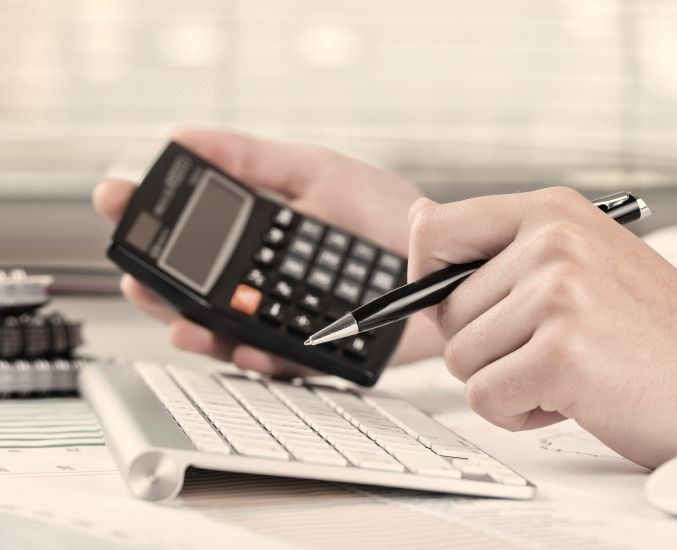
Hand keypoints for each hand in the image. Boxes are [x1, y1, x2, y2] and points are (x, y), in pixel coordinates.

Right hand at [93, 128, 442, 376]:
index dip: (147, 219)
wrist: (442, 258)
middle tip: (136, 278)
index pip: (187, 233)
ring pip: (223, 334)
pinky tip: (249, 347)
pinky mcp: (315, 351)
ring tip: (181, 322)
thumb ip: (254, 158)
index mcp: (256, 237)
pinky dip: (260, 357)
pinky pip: (279, 362)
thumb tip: (182, 136)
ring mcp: (284, 318)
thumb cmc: (383, 212)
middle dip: (155, 287)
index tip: (115, 200)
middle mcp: (261, 280)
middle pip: (191, 291)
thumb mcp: (317, 172)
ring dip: (195, 332)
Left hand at [407, 187, 676, 467]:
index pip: (434, 230)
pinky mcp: (562, 353)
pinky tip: (570, 396)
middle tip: (547, 346)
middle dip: (484, 344)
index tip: (458, 306)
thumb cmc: (641, 326)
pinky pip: (484, 398)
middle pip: (443, 311)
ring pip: (459, 358)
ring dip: (505, 379)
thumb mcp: (574, 259)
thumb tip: (418, 220)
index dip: (428, 279)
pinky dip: (519, 412)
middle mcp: (552, 242)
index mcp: (550, 212)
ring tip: (565, 369)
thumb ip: (493, 244)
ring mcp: (558, 294)